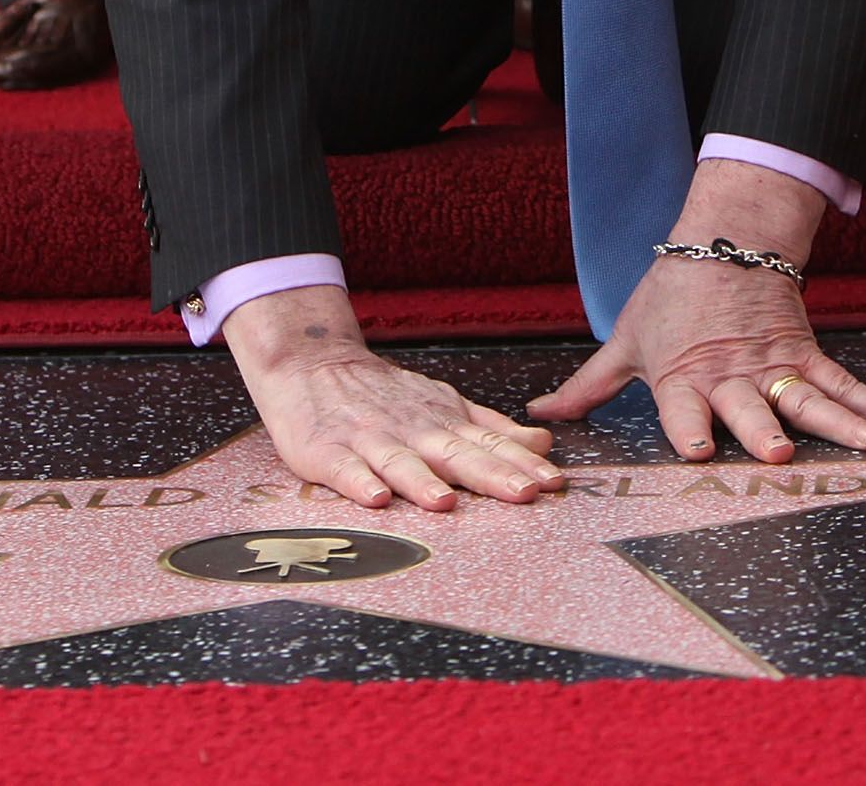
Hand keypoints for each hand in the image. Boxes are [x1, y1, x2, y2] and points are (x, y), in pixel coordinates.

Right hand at [225, 285, 560, 510]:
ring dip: (422, 482)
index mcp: (441, 423)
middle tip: (524, 492)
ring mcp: (369, 441)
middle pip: (454, 455)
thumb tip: (541, 443)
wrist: (311, 363)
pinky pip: (345, 471)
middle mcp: (411, 431)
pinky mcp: (327, 452)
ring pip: (400, 463)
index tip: (553, 481)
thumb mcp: (441, 405)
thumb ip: (490, 430)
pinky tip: (375, 498)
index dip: (521, 464)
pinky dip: (359, 483)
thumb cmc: (382, 396)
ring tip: (445, 501)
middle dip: (491, 475)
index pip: (488, 446)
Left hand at [528, 165, 865, 460]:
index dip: (689, 428)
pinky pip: (841, 381)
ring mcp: (772, 365)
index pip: (682, 408)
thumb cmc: (668, 300)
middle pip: (747, 406)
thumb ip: (589, 387)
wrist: (721, 243)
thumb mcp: (625, 341)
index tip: (701, 450)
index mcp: (681, 376)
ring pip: (805, 397)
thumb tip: (542, 415)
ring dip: (835, 421)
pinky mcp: (803, 353)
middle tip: (777, 452)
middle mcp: (729, 375)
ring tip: (865, 443)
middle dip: (761, 429)